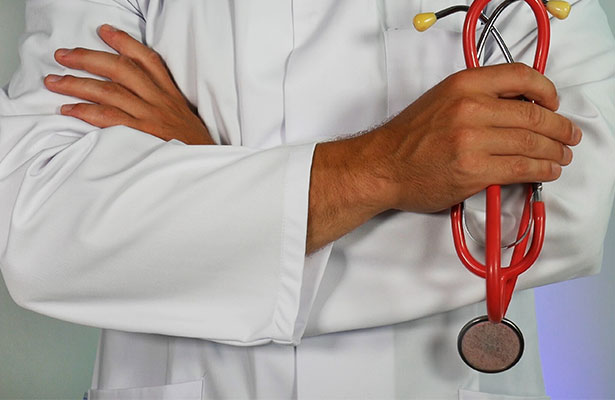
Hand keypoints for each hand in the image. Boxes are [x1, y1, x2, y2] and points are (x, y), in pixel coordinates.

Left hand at [44, 24, 213, 144]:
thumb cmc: (193, 146)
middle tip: (63, 55)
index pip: (148, 60)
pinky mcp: (142, 136)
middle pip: (121, 69)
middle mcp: (159, 101)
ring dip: (77, 84)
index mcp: (171, 94)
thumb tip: (136, 93)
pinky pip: (109, 119)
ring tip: (54, 81)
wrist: (205, 166)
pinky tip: (69, 109)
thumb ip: (164, 103)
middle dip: (88, 58)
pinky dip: (86, 112)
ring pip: (109, 91)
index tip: (104, 31)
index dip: (124, 42)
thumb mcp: (184, 118)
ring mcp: (150, 118)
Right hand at [369, 63, 581, 212]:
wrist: (382, 166)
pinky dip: (542, 170)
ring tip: (562, 156)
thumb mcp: (441, 99)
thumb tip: (518, 107)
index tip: (554, 103)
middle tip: (568, 135)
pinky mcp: (474, 170)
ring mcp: (472, 140)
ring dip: (555, 151)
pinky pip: (521, 168)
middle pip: (534, 114)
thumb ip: (477, 97)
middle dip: (560, 127)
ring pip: (532, 143)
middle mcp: (470, 108)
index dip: (546, 90)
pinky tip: (547, 171)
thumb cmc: (408, 137)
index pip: (521, 76)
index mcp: (463, 84)